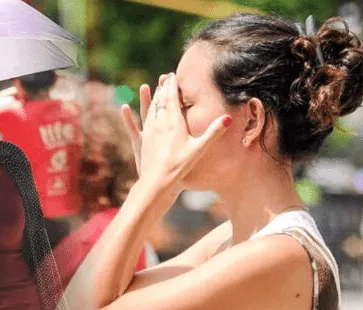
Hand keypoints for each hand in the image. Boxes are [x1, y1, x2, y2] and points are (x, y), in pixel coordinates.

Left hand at [121, 73, 230, 189]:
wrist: (157, 181)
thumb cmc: (180, 166)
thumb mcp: (199, 149)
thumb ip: (213, 132)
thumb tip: (227, 119)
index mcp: (174, 123)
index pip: (172, 98)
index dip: (172, 86)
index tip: (173, 75)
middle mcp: (160, 123)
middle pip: (160, 101)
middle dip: (163, 88)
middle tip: (165, 78)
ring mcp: (149, 131)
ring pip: (151, 109)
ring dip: (154, 98)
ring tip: (156, 89)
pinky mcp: (143, 140)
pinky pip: (142, 121)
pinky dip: (142, 111)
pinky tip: (134, 108)